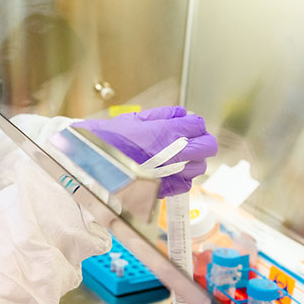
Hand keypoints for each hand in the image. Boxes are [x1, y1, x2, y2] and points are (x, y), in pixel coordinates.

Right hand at [70, 106, 216, 196]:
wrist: (95, 162)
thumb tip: (183, 114)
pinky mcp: (166, 189)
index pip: (198, 125)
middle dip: (201, 142)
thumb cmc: (110, 140)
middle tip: (190, 141)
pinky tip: (169, 171)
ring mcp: (172, 173)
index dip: (194, 124)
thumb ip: (163, 115)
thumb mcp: (135, 118)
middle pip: (208, 146)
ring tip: (177, 158)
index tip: (187, 126)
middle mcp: (175, 153)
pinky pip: (186, 183)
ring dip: (193, 161)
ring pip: (200, 166)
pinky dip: (182, 178)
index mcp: (168, 132)